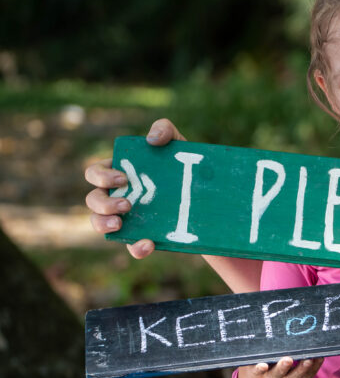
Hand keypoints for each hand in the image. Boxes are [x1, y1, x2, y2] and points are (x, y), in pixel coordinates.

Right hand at [83, 118, 185, 257]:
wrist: (209, 196)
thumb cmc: (183, 165)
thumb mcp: (178, 145)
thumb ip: (165, 129)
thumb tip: (152, 139)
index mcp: (118, 173)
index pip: (94, 173)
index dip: (101, 176)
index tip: (123, 179)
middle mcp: (116, 196)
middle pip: (92, 200)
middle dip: (103, 203)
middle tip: (127, 204)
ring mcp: (127, 218)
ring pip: (99, 224)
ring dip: (104, 224)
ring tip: (120, 224)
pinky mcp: (143, 237)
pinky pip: (131, 247)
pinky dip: (136, 248)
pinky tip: (148, 244)